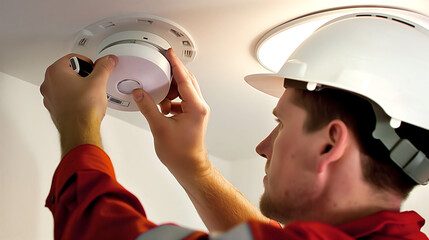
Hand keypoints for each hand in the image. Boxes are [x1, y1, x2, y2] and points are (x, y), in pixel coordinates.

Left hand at [40, 53, 116, 155]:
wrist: (80, 131)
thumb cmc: (83, 109)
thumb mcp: (98, 82)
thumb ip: (104, 67)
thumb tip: (108, 60)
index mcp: (55, 72)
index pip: (73, 58)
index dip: (88, 62)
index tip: (95, 68)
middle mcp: (48, 84)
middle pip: (68, 70)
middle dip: (82, 74)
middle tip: (93, 81)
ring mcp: (50, 97)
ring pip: (66, 84)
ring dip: (78, 86)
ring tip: (90, 93)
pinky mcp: (54, 108)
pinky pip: (65, 97)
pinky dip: (74, 97)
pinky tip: (84, 102)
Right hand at [132, 49, 210, 178]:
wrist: (188, 167)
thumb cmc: (180, 153)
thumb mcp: (160, 128)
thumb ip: (148, 107)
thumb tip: (139, 93)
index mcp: (196, 107)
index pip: (185, 79)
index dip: (175, 64)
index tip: (169, 53)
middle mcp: (199, 107)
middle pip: (187, 81)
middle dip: (173, 74)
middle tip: (160, 65)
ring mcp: (197, 111)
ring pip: (184, 90)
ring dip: (171, 88)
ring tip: (158, 91)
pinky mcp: (192, 116)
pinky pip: (182, 100)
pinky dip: (171, 98)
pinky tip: (161, 104)